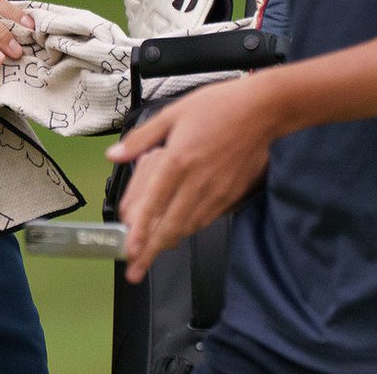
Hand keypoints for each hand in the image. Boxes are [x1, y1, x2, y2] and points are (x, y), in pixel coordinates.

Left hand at [106, 75, 270, 283]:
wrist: (262, 110)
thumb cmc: (218, 106)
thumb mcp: (173, 113)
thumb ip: (142, 138)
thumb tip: (114, 154)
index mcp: (179, 160)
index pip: (155, 204)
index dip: (141, 231)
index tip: (129, 250)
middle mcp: (197, 181)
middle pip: (171, 225)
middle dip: (151, 251)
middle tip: (136, 271)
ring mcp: (216, 191)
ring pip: (189, 226)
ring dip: (170, 243)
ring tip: (153, 255)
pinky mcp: (231, 194)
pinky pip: (207, 219)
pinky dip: (191, 230)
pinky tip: (181, 232)